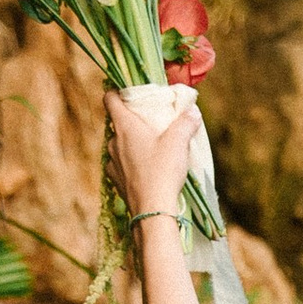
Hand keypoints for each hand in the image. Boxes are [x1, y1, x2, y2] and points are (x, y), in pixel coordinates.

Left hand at [108, 86, 196, 227]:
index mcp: (125, 126)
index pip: (110, 99)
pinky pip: (121, 165)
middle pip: (117, 123)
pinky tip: (145, 169)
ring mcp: (112, 163)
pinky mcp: (116, 181)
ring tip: (150, 149)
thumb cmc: (163, 170)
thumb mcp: (179, 142)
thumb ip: (186, 122)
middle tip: (150, 124)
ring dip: (131, 144)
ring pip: (118, 146)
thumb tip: (192, 111)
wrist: (152, 210)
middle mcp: (113, 142)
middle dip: (131, 121)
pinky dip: (130, 164)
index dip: (116, 92)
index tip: (127, 93)